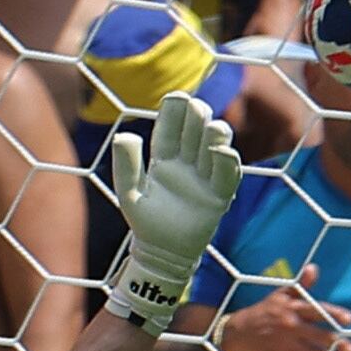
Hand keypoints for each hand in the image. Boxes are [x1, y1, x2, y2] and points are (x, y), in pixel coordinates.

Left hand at [102, 92, 243, 330]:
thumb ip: (126, 165)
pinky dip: (226, 163)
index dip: (173, 114)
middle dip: (196, 120)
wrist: (161, 254)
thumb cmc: (145, 222)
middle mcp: (187, 165)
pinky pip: (226, 176)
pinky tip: (222, 152)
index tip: (176, 97)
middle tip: (196, 107)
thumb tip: (124, 134)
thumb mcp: (130, 192)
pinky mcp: (218, 197)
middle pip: (194, 135)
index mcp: (165, 160)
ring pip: (213, 150)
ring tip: (212, 127)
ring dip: (214, 137)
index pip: (170, 131)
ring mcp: (204, 179)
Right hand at [214, 265, 350, 350]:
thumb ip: (302, 284)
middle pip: (318, 336)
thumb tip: (314, 268)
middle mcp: (290, 326)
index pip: (317, 310)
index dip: (334, 314)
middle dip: (336, 343)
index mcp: (293, 309)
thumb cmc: (267, 310)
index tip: (350, 319)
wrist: (240, 331)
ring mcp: (284, 344)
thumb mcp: (282, 294)